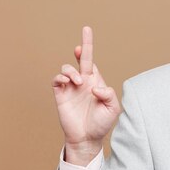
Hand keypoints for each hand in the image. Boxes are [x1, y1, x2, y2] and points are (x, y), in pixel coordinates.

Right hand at [51, 26, 120, 163]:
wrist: (87, 138)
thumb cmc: (101, 124)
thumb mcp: (112, 109)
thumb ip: (108, 94)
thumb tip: (93, 86)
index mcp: (96, 82)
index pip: (93, 63)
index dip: (90, 50)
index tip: (87, 36)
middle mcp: (83, 82)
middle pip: (82, 59)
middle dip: (84, 45)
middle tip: (86, 30)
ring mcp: (71, 88)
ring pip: (67, 69)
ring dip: (71, 71)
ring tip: (77, 82)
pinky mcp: (61, 95)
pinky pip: (57, 80)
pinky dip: (61, 77)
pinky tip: (68, 82)